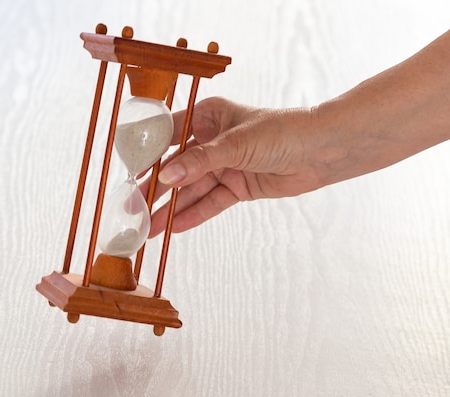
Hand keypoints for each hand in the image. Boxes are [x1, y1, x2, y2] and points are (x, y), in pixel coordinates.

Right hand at [146, 97, 326, 235]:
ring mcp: (224, 165)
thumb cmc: (282, 131)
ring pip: (192, 190)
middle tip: (132, 208)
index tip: (127, 170)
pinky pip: (211, 203)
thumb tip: (166, 177)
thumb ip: (199, 161)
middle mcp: (212, 141)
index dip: (147, 153)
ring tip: (149, 228)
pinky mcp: (237, 186)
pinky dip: (194, 215)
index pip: (168, 135)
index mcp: (208, 116)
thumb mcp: (235, 144)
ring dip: (171, 209)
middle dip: (156, 189)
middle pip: (177, 168)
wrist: (322, 151)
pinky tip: (174, 228)